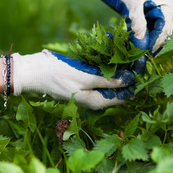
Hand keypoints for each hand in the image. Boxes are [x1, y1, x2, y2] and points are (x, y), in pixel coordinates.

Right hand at [12, 50, 134, 109]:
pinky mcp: (75, 85)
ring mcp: (80, 92)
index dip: (128, 92)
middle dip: (122, 88)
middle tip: (134, 77)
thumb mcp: (83, 77)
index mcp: (90, 101)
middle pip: (109, 96)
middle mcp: (86, 99)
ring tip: (124, 73)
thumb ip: (104, 80)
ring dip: (112, 82)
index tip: (139, 84)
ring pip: (101, 90)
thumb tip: (125, 82)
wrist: (33, 72)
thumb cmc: (57, 74)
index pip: (115, 100)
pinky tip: (106, 71)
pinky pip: (93, 84)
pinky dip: (101, 79)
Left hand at [77, 0, 172, 54]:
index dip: (155, 42)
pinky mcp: (136, 12)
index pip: (164, 28)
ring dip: (142, 41)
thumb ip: (138, 25)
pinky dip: (135, 36)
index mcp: (164, 2)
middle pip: (159, 31)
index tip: (143, 54)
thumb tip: (141, 47)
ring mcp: (148, 10)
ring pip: (149, 31)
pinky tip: (128, 43)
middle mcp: (159, 7)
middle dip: (149, 44)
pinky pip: (139, 28)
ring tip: (132, 52)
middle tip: (138, 57)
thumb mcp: (132, 3)